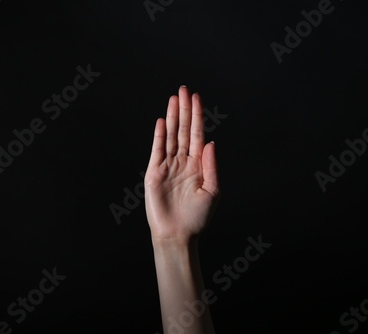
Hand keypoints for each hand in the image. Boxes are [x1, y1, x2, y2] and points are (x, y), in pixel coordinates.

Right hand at [145, 86, 219, 242]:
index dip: (198, 116)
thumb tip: (211, 142)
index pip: (198, 135)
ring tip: (174, 99)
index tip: (197, 98)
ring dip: (173, 117)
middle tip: (184, 90)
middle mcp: (183, 162)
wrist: (178, 234)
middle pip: (184, 130)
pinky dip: (160, 136)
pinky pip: (158, 150)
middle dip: (185, 110)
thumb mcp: (212, 191)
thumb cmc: (197, 217)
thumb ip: (211, 165)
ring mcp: (168, 166)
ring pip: (171, 136)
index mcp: (198, 165)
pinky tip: (163, 122)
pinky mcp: (155, 173)